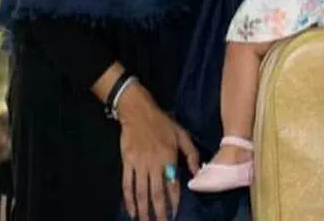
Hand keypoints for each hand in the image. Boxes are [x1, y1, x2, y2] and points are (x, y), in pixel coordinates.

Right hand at [115, 81, 200, 220]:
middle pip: (156, 193)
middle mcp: (153, 163)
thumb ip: (191, 153)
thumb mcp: (181, 134)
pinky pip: (127, 185)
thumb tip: (197, 172)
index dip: (174, 201)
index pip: (172, 184)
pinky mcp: (127, 163)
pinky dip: (129, 200)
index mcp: (168, 157)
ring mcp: (139, 164)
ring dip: (144, 210)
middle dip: (160, 211)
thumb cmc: (162, 123)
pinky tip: (132, 211)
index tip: (175, 213)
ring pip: (141, 192)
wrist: (138, 112)